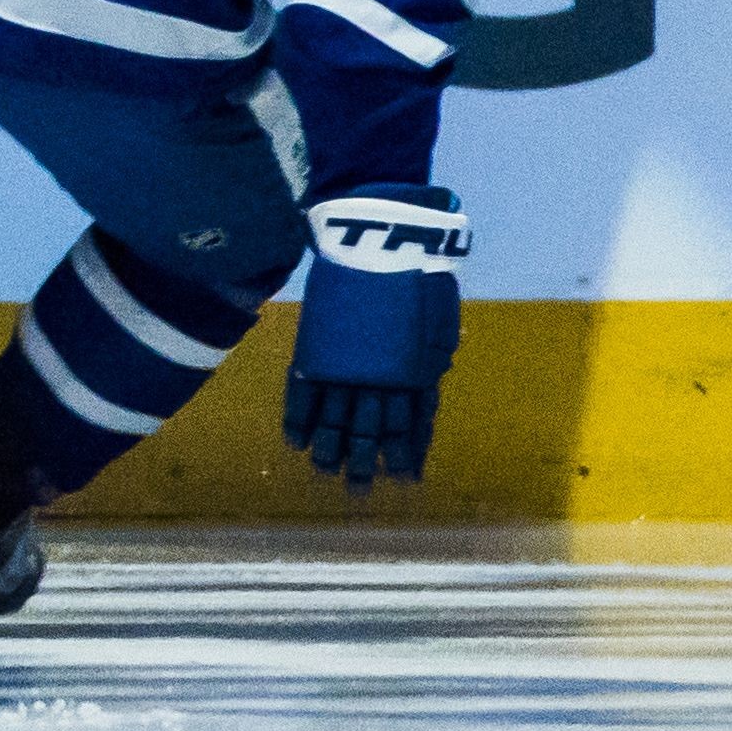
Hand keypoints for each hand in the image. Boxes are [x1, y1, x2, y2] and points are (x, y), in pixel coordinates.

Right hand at [281, 186, 466, 490]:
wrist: (378, 238)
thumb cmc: (415, 274)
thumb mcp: (436, 320)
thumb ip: (429, 355)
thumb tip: (427, 379)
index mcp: (417, 367)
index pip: (414, 421)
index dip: (410, 451)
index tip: (406, 480)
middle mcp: (382, 372)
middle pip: (372, 427)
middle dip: (366, 461)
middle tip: (359, 492)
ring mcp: (346, 361)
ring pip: (336, 416)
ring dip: (330, 449)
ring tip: (324, 474)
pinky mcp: (318, 346)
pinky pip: (304, 389)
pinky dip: (298, 417)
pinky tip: (295, 442)